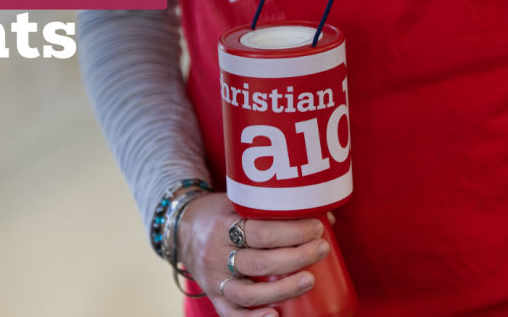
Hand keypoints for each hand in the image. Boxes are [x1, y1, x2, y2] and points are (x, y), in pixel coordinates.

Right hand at [177, 193, 329, 316]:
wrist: (182, 229)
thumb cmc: (221, 213)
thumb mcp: (240, 201)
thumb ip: (274, 207)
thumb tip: (324, 217)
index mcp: (223, 224)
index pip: (262, 231)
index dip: (293, 231)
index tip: (317, 228)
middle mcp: (215, 253)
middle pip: (260, 262)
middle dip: (297, 257)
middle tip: (321, 249)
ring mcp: (213, 278)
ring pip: (249, 292)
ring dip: (284, 289)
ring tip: (309, 280)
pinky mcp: (213, 296)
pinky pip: (231, 314)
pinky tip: (276, 316)